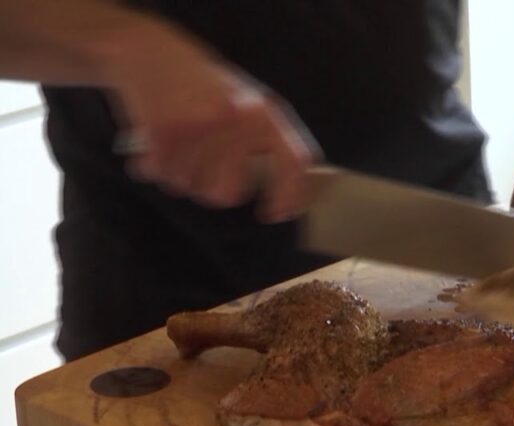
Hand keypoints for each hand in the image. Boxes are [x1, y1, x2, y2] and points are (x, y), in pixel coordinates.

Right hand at [109, 38, 318, 222]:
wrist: (145, 48)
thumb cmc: (199, 83)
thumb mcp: (245, 99)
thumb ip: (263, 138)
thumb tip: (278, 188)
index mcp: (264, 111)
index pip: (293, 162)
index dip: (290, 195)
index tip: (275, 214)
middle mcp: (236, 120)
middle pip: (228, 193)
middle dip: (213, 189)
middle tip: (204, 169)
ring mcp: (199, 127)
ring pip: (189, 187)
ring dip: (180, 174)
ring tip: (178, 143)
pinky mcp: (163, 131)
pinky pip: (159, 175)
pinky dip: (153, 166)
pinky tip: (155, 140)